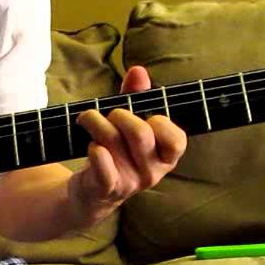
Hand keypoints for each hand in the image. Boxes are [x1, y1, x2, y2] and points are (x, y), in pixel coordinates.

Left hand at [67, 66, 186, 227]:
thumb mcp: (129, 124)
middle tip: (110, 115)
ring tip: (88, 120)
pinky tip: (91, 146)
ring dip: (95, 122)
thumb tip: (138, 71)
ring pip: (113, 141)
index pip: (176, 140)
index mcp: (166, 157)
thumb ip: (136, 97)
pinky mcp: (106, 188)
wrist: (91, 193)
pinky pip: (102, 162)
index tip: (145, 117)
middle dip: (119, 115)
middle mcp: (152, 173)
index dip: (160, 122)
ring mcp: (130, 182)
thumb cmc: (116, 152)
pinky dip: (94, 148)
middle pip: (140, 133)